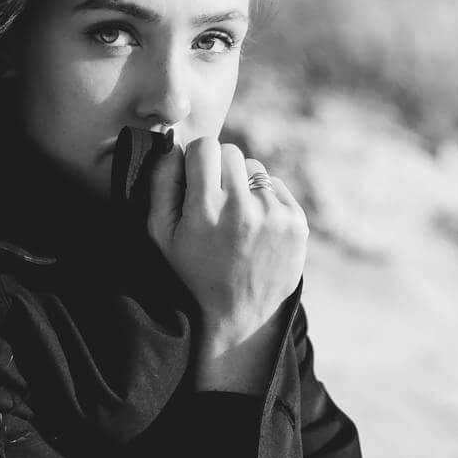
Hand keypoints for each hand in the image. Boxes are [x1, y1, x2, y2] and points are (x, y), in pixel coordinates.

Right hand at [146, 140, 306, 388]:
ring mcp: (274, 215)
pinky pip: (276, 187)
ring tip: (234, 218)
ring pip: (255, 169)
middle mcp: (243, 208)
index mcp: (207, 209)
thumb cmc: (192, 270)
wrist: (238, 313)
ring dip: (242, 184)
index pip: (205, 146)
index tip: (194, 179)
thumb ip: (160, 183)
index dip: (196, 160)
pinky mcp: (297, 222)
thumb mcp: (161, 234)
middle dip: (219, 169)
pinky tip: (254, 228)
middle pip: (231, 152)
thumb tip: (172, 144)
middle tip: (213, 198)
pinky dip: (264, 200)